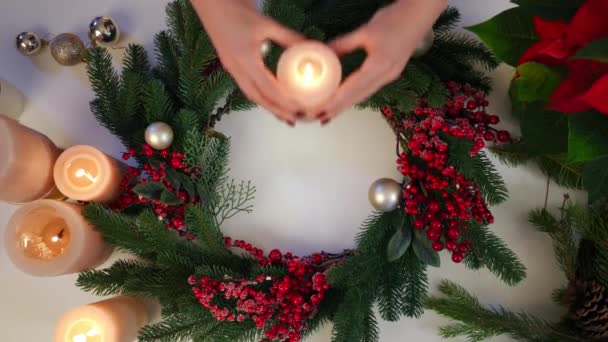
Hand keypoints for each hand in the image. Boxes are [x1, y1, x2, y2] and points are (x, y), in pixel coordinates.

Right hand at [192, 0, 305, 124]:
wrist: (211, 1)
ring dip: (268, 106)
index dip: (285, 102)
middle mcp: (236, 68)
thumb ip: (288, 37)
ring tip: (283, 114)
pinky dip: (260, 95)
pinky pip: (246, 86)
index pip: (269, 88)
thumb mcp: (266, 23)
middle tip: (294, 119)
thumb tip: (310, 48)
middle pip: (259, 98)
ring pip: (251, 94)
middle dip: (277, 111)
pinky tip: (270, 97)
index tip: (300, 109)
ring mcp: (231, 68)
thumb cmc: (236, 8)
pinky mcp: (230, 64)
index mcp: (245, 60)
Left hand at [314, 0, 447, 123]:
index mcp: (380, 65)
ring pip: (364, 95)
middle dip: (339, 108)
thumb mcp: (364, 31)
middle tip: (320, 118)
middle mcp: (386, 74)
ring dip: (346, 105)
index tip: (321, 109)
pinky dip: (356, 96)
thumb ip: (343, 43)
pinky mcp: (391, 73)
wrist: (420, 13)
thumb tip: (322, 52)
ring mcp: (390, 75)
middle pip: (358, 97)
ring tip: (329, 113)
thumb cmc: (395, 19)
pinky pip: (370, 89)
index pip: (353, 88)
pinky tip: (346, 99)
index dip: (336, 100)